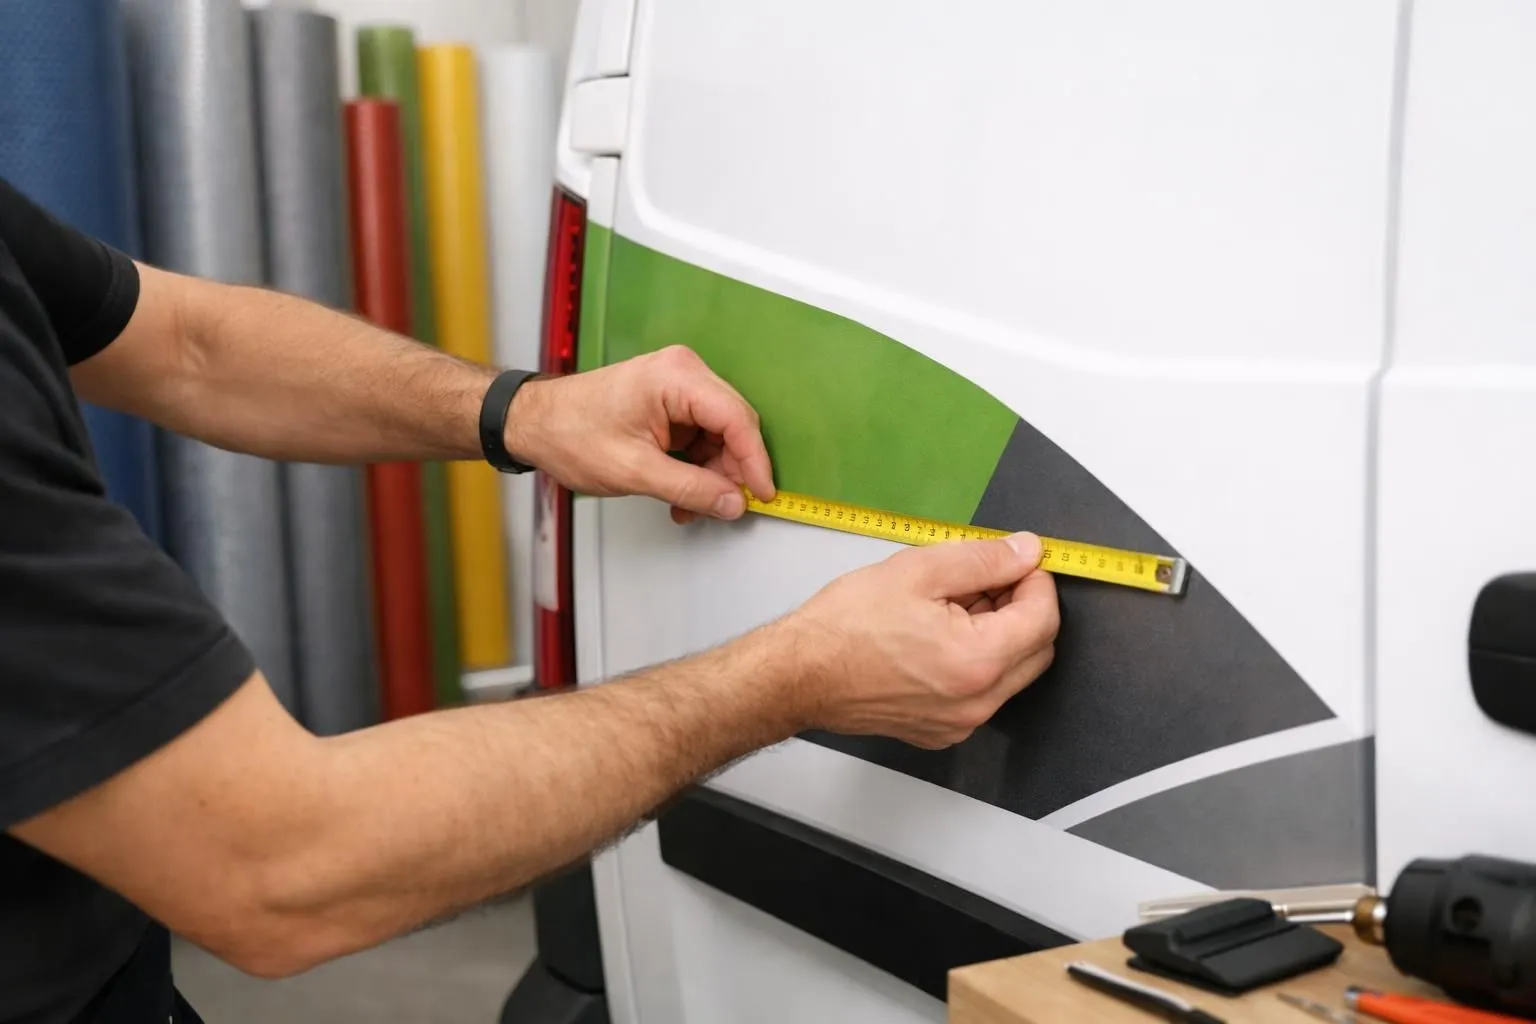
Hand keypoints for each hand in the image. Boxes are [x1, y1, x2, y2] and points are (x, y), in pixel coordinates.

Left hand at [505, 346, 774, 521]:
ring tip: (690, 506)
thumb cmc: (570, 434)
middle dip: (730, 471)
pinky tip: (683, 491)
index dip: (754, 461)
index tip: (761, 494)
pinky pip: (702, 434)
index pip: (737, 419)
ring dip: (712, 473)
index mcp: (676, 377)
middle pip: (733, 425)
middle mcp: (683, 372)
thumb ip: (690, 488)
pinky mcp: (671, 400)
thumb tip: (732, 503)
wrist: (534, 423)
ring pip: (720, 434)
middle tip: (721, 506)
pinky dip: (698, 466)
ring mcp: (678, 385)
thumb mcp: (634, 471)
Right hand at [781, 534, 1058, 748]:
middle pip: (1037, 650)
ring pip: (1011, 673)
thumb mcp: (918, 570)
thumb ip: (983, 559)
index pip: (1043, 617)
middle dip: (1024, 608)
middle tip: (990, 579)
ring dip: (1001, 635)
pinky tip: (941, 636)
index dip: (1037, 580)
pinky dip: (978, 662)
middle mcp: (978, 702)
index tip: (1019, 560)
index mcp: (978, 660)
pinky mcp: (942, 731)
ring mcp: (960, 723)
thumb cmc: (847, 624)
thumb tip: (1026, 552)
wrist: (800, 674)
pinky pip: (982, 694)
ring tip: (956, 604)